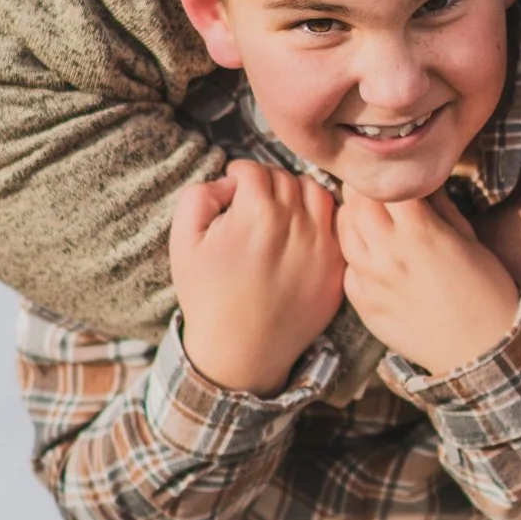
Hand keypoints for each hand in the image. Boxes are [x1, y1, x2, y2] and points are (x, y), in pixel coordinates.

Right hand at [171, 160, 347, 394]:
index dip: (238, 175)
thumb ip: (200, 196)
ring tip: (279, 212)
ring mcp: (322, 245)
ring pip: (316, 192)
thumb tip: (229, 181)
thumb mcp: (183, 242)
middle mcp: (296, 224)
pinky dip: (320, 219)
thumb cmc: (208, 296)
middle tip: (253, 202)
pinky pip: (337, 223)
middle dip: (266, 182)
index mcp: (257, 213)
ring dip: (296, 193)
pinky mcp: (336, 265)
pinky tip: (300, 232)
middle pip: (285, 177)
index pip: (254, 169)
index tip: (233, 189)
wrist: (241, 350)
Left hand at [339, 189, 520, 377]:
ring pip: (344, 234)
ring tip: (368, 216)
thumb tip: (422, 184)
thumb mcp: (469, 238)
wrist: (483, 350)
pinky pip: (348, 271)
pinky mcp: (365, 306)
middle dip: (365, 189)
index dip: (388, 172)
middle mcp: (387, 253)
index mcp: (419, 231)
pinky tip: (370, 255)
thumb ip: (440, 207)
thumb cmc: (487, 292)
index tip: (394, 171)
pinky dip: (355, 257)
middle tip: (376, 188)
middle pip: (357, 202)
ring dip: (353, 218)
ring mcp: (372, 282)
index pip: (385, 183)